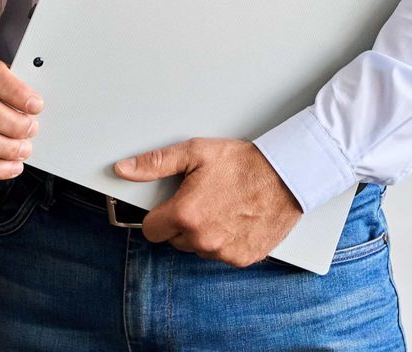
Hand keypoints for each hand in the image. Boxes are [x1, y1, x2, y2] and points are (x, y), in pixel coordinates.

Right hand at [0, 56, 41, 178]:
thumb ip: (26, 90)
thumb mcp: (14, 81)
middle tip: (32, 130)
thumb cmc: (0, 93)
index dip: (15, 92)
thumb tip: (39, 108)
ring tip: (24, 150)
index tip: (36, 105)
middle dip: (12, 125)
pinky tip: (12, 166)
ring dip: (4, 148)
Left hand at [114, 138, 301, 266]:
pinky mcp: (242, 258)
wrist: (286, 175)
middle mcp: (203, 239)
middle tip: (200, 199)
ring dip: (203, 234)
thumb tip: (125, 169)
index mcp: (186, 214)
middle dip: (181, 223)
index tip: (168, 206)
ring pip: (198, 249)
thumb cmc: (244, 163)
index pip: (151, 230)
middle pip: (174, 240)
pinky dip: (225, 241)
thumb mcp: (195, 152)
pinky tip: (234, 219)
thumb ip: (156, 163)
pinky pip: (221, 255)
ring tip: (220, 206)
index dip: (158, 215)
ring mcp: (223, 252)